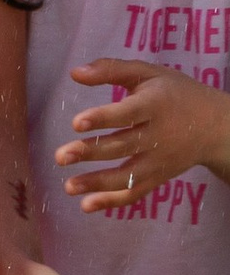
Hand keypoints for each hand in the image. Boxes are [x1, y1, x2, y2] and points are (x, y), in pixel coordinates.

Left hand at [57, 59, 229, 209]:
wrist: (216, 126)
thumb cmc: (174, 93)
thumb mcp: (148, 73)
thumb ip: (111, 69)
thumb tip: (74, 73)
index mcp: (155, 105)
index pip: (128, 113)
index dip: (103, 118)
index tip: (76, 123)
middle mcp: (157, 136)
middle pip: (123, 146)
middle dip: (91, 152)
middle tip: (60, 156)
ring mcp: (159, 161)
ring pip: (127, 176)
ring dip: (97, 183)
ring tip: (68, 186)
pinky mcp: (158, 177)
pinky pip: (135, 193)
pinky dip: (112, 202)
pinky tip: (86, 205)